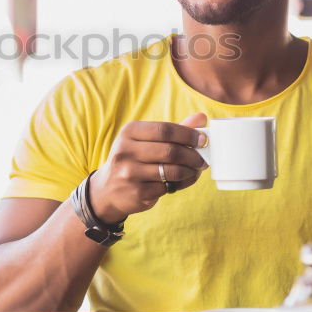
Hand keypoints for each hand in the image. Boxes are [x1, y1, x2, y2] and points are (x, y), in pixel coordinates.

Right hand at [89, 113, 207, 223]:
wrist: (107, 189)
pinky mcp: (136, 193)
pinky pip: (167, 187)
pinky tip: (183, 181)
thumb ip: (174, 130)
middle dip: (192, 155)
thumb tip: (201, 117)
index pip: (164, 129)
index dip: (188, 134)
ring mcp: (129, 174)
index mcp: (129, 133)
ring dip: (189, 171)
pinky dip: (181, 184)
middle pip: (170, 151)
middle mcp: (125, 151)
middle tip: (202, 159)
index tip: (203, 139)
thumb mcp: (146, 140)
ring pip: (171, 171)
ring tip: (195, 170)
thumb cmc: (133, 159)